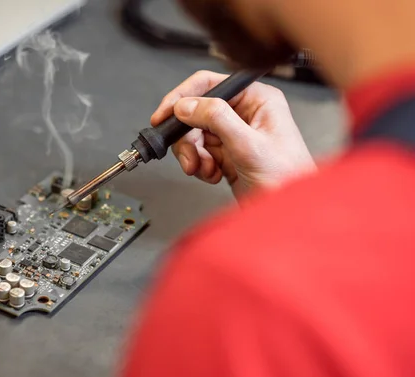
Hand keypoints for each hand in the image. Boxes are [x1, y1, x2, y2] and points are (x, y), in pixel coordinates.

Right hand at [152, 71, 315, 198]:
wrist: (290, 214)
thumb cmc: (287, 179)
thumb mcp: (248, 145)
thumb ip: (216, 119)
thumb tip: (186, 105)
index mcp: (257, 100)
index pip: (210, 84)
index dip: (182, 97)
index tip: (164, 114)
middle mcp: (245, 114)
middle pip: (197, 113)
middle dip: (188, 137)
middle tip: (188, 156)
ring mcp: (235, 135)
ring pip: (195, 135)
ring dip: (193, 155)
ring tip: (202, 170)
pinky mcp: (228, 155)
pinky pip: (200, 153)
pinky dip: (200, 166)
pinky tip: (212, 175)